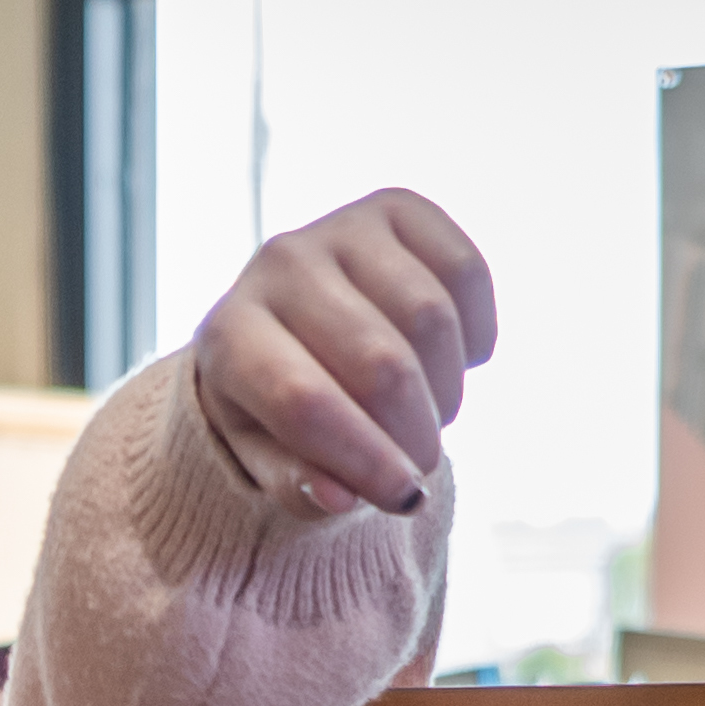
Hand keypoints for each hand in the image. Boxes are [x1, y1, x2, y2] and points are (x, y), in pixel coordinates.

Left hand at [192, 189, 496, 520]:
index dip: (366, 458)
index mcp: (229, 335)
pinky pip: (465, 271)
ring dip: (446, 388)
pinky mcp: (395, 207)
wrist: (283, 322)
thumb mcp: (266, 456)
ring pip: (431, 319)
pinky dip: (474, 331)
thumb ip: (296, 484)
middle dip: (415, 433)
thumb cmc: (270, 404)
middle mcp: (278, 265)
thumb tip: (341, 497)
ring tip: (425, 414)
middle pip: (380, 365)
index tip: (404, 498)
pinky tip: (453, 359)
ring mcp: (339, 228)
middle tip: (418, 464)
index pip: (305, 403)